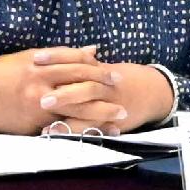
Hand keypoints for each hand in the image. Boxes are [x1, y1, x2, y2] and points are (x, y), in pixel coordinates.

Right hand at [0, 48, 120, 134]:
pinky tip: (97, 134)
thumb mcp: (25, 58)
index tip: (114, 72)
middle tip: (123, 92)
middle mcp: (41, 83)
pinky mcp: (32, 124)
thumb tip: (90, 49)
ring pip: (77, 109)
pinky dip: (82, 131)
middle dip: (105, 89)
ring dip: (102, 113)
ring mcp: (37, 105)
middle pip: (82, 84)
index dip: (98, 68)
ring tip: (120, 117)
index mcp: (39, 64)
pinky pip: (62, 128)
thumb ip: (57, 55)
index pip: (77, 63)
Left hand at [30, 54, 174, 134]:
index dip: (57, 58)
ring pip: (87, 109)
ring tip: (45, 122)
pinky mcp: (110, 121)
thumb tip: (48, 56)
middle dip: (63, 92)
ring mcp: (107, 104)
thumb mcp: (101, 67)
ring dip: (67, 117)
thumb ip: (80, 62)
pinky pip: (91, 127)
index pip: (78, 59)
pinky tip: (53, 134)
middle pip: (83, 84)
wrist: (154, 91)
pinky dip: (74, 131)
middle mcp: (103, 85)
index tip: (36, 58)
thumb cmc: (120, 78)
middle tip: (40, 98)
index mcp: (97, 69)